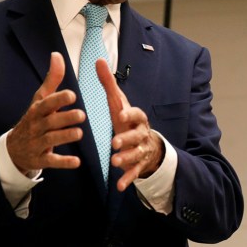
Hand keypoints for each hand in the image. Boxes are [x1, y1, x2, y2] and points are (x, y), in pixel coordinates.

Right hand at [6, 52, 83, 173]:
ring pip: (51, 140)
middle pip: (50, 122)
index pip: (45, 103)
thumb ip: (52, 80)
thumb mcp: (40, 100)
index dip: (57, 99)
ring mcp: (37, 144)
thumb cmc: (34, 119)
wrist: (14, 148)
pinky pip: (52, 161)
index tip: (72, 94)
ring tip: (80, 134)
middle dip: (65, 118)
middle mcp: (36, 126)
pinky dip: (63, 162)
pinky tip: (76, 162)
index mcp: (37, 111)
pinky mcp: (41, 159)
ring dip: (65, 137)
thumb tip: (56, 55)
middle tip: (82, 115)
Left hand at [96, 58, 164, 191]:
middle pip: (137, 136)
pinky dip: (128, 179)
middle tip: (114, 143)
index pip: (137, 115)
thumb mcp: (119, 102)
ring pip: (136, 154)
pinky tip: (120, 186)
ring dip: (126, 158)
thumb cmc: (127, 121)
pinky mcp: (139, 165)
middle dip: (127, 140)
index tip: (120, 115)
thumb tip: (98, 60)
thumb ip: (109, 84)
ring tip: (114, 162)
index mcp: (136, 118)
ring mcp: (141, 150)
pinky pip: (135, 172)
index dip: (130, 115)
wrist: (147, 144)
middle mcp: (141, 134)